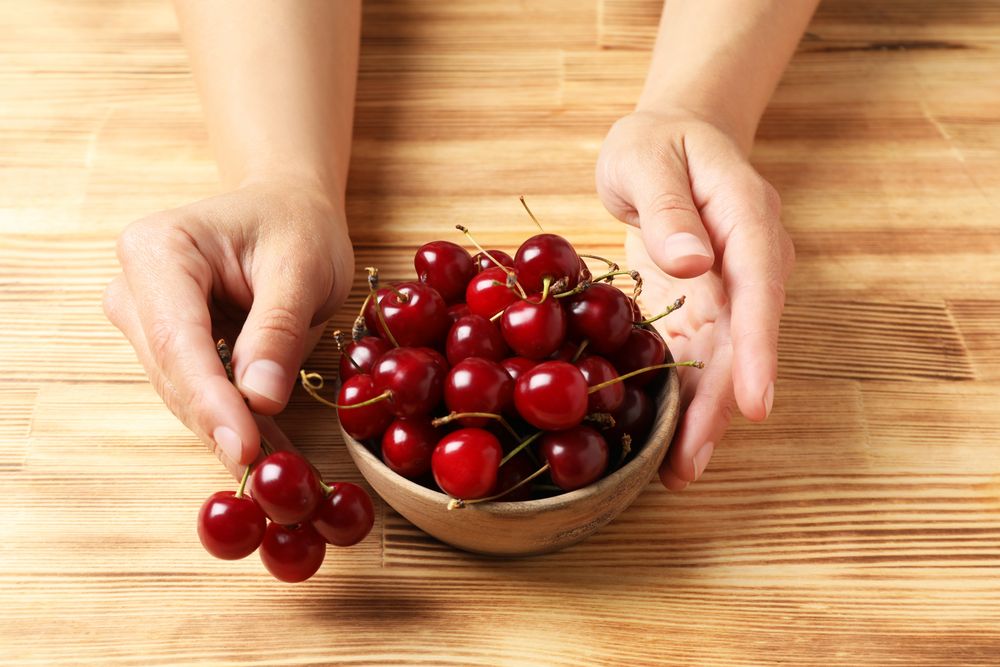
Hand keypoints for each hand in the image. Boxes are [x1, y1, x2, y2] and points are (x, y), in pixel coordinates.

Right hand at [103, 178, 354, 477]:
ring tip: (279, 465)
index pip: (178, 339)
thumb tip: (258, 399)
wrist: (287, 208)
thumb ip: (276, 331)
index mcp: (159, 250)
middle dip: (221, 423)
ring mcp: (143, 319)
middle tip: (271, 471)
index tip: (244, 447)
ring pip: (182, 392)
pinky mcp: (165, 346)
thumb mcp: (302, 268)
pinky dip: (234, 419)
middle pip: (173, 373)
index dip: (211, 400)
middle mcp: (134, 286)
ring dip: (229, 429)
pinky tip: (270, 446)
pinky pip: (197, 392)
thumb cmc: (296, 226)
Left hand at [596, 111, 793, 490]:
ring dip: (705, 415)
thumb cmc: (656, 143)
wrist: (672, 141)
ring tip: (677, 471)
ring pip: (726, 360)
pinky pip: (700, 357)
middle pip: (745, 340)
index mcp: (745, 217)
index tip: (755, 403)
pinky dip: (685, 397)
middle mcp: (751, 261)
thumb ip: (667, 206)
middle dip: (723, 405)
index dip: (759, 348)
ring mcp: (732, 288)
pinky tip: (664, 439)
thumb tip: (692, 262)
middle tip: (691, 463)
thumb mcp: (645, 156)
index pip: (761, 286)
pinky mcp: (706, 306)